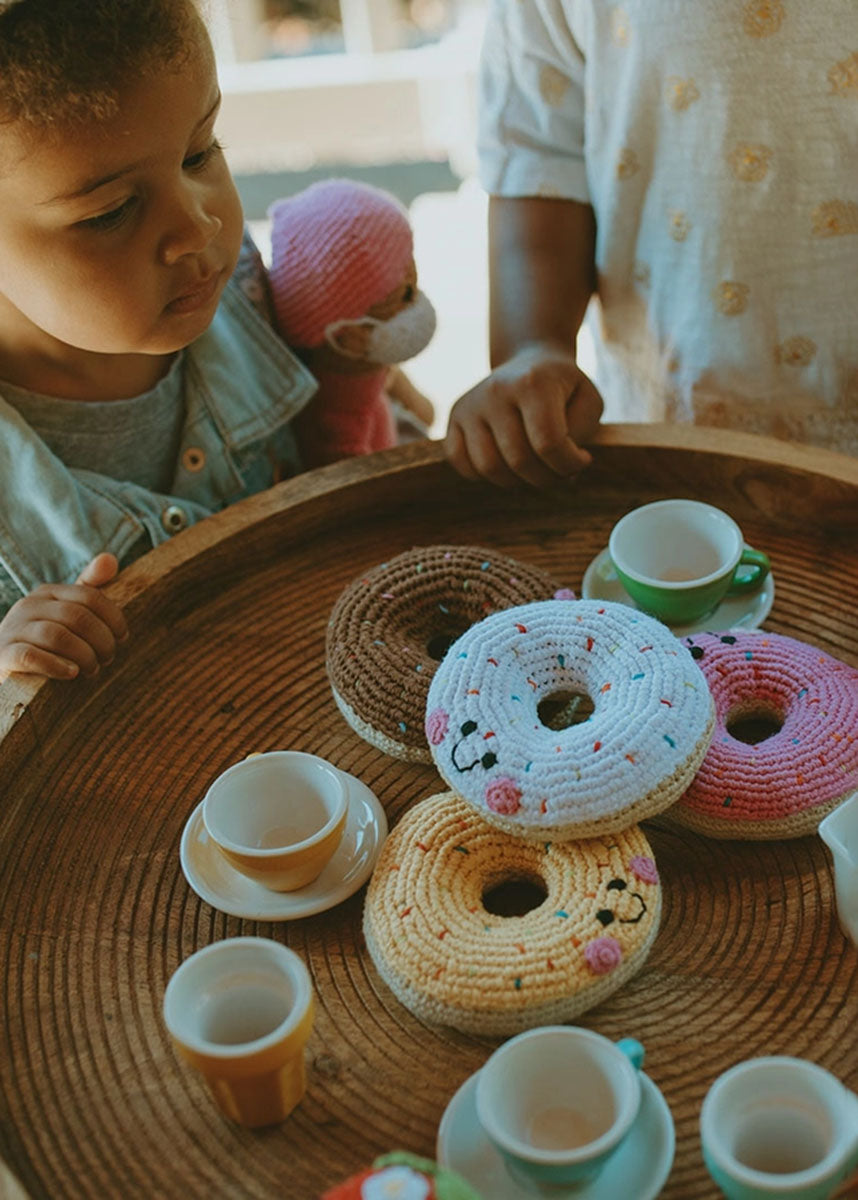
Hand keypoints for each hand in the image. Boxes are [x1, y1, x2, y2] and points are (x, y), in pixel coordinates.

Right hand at [0, 553, 127, 682]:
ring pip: (57, 636)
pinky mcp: (4, 655)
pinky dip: (56, 666)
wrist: (3, 664)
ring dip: (84, 655)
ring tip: (92, 670)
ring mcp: (14, 629)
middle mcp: (28, 606)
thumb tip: (110, 558)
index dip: (113, 618)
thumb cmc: (43, 640)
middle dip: (101, 641)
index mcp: (48, 593)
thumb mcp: (65, 613)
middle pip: (77, 617)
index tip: (122, 637)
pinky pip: (31, 657)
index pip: (90, 597)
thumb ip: (88, 588)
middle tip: (108, 659)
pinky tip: (72, 674)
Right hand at [444, 344, 602, 487]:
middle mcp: (495, 391)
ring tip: (535, 471)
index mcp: (532, 382)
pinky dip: (482, 475)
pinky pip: (460, 462)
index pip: (548, 443)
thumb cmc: (563, 388)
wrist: (529, 361)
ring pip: (487, 467)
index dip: (569, 464)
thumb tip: (563, 465)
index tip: (582, 460)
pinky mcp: (453, 418)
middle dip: (546, 477)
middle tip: (560, 471)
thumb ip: (583, 431)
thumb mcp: (588, 400)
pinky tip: (506, 466)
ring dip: (516, 482)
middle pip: (518, 460)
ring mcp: (470, 405)